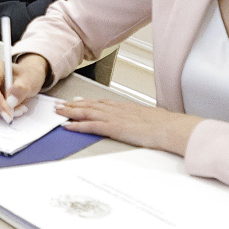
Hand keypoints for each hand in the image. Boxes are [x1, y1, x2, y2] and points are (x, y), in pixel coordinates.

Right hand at [0, 54, 48, 118]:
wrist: (25, 78)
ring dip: (0, 110)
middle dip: (1, 107)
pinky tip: (12, 108)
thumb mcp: (29, 80)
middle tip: (19, 111)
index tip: (8, 113)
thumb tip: (11, 101)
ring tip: (18, 108)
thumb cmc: (26, 75)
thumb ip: (21, 89)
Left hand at [55, 97, 201, 154]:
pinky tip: (67, 126)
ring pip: (86, 112)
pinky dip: (77, 125)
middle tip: (59, 104)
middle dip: (72, 105)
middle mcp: (116, 109)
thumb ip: (141, 118)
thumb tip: (143, 121)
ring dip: (70, 112)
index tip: (76, 100)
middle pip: (89, 105)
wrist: (170, 128)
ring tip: (58, 112)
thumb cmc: (165, 124)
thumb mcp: (150, 117)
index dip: (86, 101)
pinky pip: (90, 126)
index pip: (101, 102)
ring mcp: (113, 118)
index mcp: (125, 107)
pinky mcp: (113, 128)